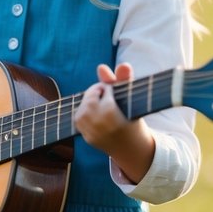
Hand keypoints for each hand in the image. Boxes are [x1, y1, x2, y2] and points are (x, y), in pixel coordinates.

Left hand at [74, 62, 154, 181]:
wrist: (132, 148)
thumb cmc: (132, 118)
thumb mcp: (130, 99)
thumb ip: (125, 80)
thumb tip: (124, 64)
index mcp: (111, 111)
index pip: (104, 89)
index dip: (109, 88)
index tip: (115, 92)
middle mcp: (99, 123)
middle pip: (90, 98)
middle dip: (96, 94)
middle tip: (106, 95)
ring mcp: (92, 132)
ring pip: (82, 108)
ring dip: (90, 103)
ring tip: (102, 105)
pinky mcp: (87, 138)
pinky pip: (79, 120)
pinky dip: (86, 115)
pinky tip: (97, 117)